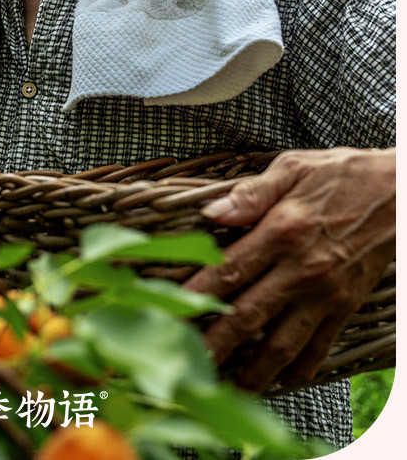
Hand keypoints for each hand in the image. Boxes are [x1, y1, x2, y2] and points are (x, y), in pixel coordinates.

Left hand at [183, 147, 394, 391]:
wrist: (400, 193)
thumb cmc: (342, 174)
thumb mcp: (293, 168)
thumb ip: (251, 193)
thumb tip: (212, 212)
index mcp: (283, 230)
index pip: (230, 270)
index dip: (198, 294)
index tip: (172, 312)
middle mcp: (302, 268)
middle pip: (249, 315)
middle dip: (215, 344)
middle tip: (188, 364)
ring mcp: (326, 293)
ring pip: (283, 343)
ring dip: (253, 371)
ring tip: (227, 388)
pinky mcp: (346, 305)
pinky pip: (320, 346)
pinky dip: (300, 369)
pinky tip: (280, 381)